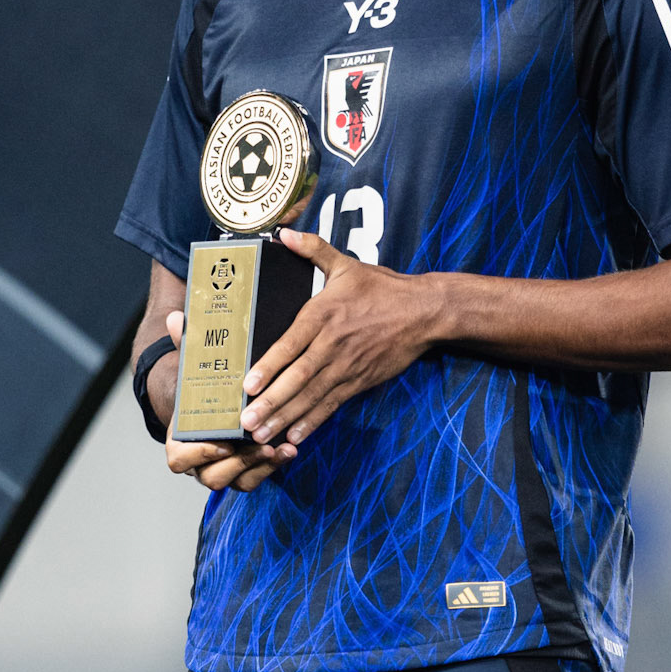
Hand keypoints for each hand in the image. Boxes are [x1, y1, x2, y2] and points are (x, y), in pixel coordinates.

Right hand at [161, 311, 298, 492]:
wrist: (208, 404)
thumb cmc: (200, 386)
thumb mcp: (192, 366)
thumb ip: (185, 346)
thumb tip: (174, 318)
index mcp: (180, 440)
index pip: (179, 460)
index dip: (201, 454)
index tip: (224, 442)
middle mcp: (198, 461)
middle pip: (212, 477)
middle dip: (239, 465)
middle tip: (261, 446)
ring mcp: (221, 469)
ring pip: (237, 482)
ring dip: (260, 467)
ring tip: (281, 448)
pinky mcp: (243, 471)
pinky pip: (255, 478)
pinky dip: (273, 466)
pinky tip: (290, 448)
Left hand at [239, 230, 439, 445]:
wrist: (423, 312)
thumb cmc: (382, 287)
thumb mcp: (346, 264)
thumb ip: (313, 250)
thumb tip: (284, 234)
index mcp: (324, 315)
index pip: (291, 344)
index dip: (269, 366)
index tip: (248, 384)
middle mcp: (333, 344)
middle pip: (298, 378)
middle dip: (272, 402)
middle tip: (247, 421)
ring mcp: (347, 366)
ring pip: (312, 396)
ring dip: (286, 418)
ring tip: (262, 436)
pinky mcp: (359, 381)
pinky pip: (332, 404)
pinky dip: (313, 422)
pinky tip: (295, 437)